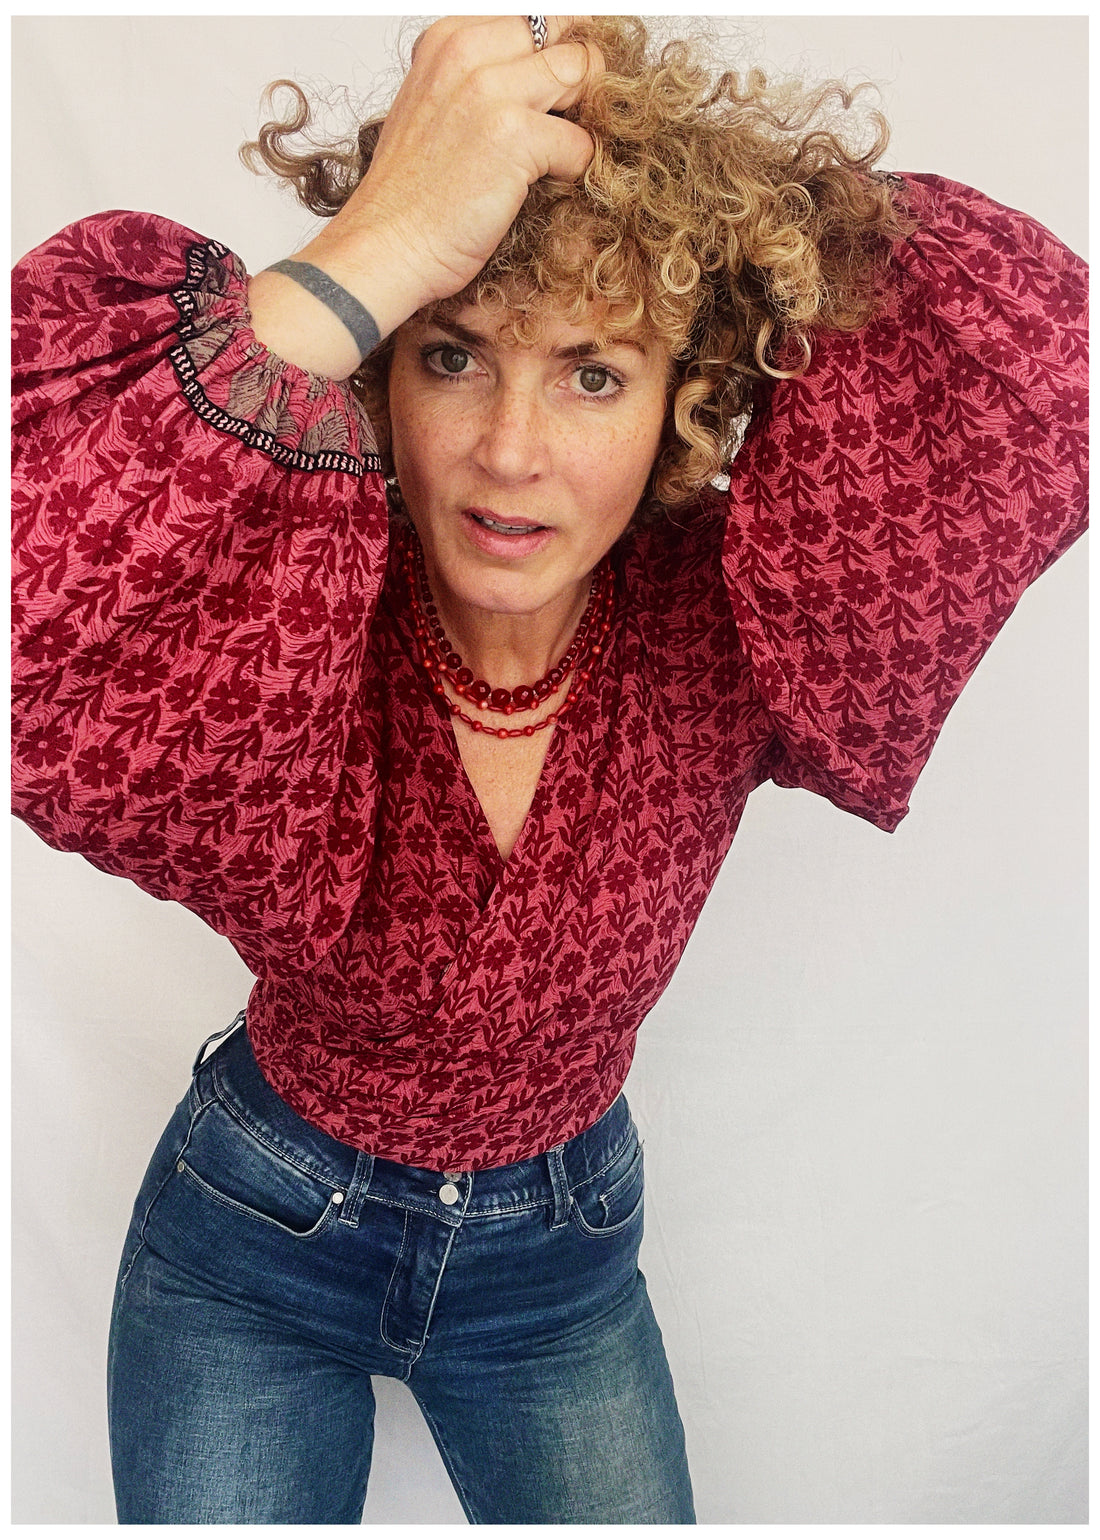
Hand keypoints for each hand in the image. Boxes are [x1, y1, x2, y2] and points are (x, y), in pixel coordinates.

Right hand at [251, 17, 602, 377]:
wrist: (386, 247)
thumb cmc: (410, 196)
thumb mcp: (435, 108)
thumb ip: (478, 79)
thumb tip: (538, 79)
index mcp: (448, 39)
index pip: (532, 18)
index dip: (558, 49)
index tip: (563, 87)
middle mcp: (468, 53)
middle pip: (565, 37)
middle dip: (581, 78)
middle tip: (574, 121)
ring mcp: (492, 92)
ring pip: (582, 74)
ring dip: (585, 117)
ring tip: (562, 153)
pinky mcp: (516, 137)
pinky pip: (581, 140)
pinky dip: (577, 168)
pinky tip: (550, 186)